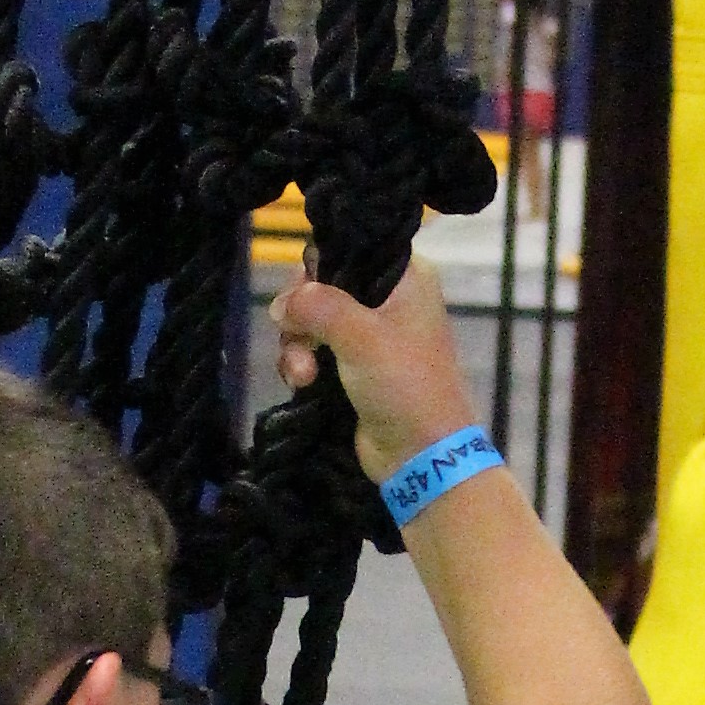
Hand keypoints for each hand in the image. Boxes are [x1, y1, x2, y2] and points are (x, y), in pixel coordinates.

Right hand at [277, 259, 470, 482]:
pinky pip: (313, 352)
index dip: (319, 268)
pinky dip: (301, 365)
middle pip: (322, 286)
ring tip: (303, 376)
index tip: (303, 294)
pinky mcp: (352, 368)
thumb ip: (318, 306)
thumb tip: (282, 303)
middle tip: (293, 334)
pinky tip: (301, 384)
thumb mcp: (362, 337)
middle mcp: (388, 300)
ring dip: (297, 347)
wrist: (422, 455)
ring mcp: (369, 335)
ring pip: (312, 322)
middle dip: (301, 315)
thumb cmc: (404, 385)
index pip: (351, 249)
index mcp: (405, 278)